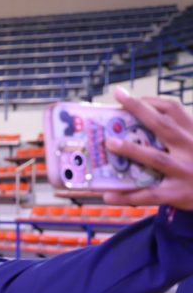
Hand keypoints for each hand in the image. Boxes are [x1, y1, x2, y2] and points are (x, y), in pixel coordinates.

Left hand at [103, 88, 192, 209]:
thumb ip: (175, 137)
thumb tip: (132, 132)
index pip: (174, 110)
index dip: (151, 101)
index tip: (128, 96)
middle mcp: (191, 148)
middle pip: (163, 126)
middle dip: (139, 110)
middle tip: (117, 99)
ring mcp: (185, 172)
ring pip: (156, 158)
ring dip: (131, 149)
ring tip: (109, 143)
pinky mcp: (178, 194)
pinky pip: (149, 194)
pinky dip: (127, 196)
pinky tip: (107, 196)